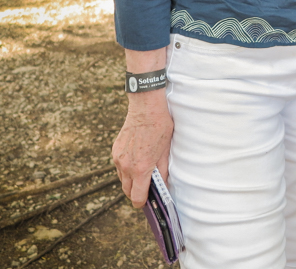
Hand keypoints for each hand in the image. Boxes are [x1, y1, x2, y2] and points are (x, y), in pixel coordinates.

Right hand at [112, 93, 172, 207]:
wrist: (146, 107)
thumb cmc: (160, 127)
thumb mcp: (166, 150)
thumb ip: (163, 171)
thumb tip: (163, 186)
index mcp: (140, 168)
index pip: (137, 196)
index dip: (142, 202)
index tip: (147, 202)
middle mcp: (125, 166)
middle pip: (127, 190)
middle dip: (136, 192)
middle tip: (148, 189)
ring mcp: (118, 158)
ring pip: (122, 179)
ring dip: (131, 180)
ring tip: (144, 172)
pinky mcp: (115, 150)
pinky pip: (119, 166)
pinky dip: (126, 168)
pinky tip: (137, 159)